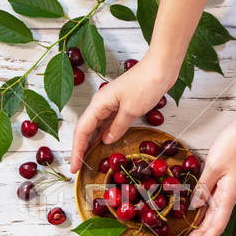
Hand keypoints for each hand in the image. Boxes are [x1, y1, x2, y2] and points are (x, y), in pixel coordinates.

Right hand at [70, 53, 176, 172]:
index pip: (82, 131)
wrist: (161, 67)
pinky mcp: (121, 106)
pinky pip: (107, 124)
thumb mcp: (131, 110)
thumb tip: (106, 141)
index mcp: (98, 104)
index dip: (77, 150)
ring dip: (91, 144)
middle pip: (85, 130)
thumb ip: (117, 127)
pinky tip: (103, 145)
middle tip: (78, 168)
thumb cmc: (145, 84)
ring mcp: (111, 105)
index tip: (74, 167)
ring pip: (95, 128)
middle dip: (80, 149)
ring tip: (87, 160)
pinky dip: (103, 136)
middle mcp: (101, 104)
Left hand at [176, 94, 235, 235]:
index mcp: (228, 197)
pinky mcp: (220, 184)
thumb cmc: (233, 145)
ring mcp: (224, 191)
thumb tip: (192, 208)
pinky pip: (209, 204)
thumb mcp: (213, 167)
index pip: (216, 227)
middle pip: (211, 225)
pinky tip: (190, 217)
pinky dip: (199, 213)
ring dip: (196, 228)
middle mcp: (227, 197)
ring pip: (209, 216)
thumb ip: (202, 189)